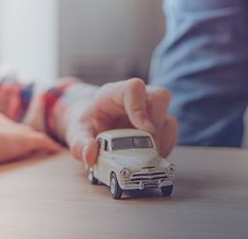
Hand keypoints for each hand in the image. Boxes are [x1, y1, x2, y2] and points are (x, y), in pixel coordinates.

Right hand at [0, 111, 63, 175]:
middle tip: (26, 137)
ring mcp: (14, 130)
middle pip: (14, 127)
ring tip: (45, 144)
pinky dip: (48, 145)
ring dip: (36, 139)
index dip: (0, 130)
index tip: (2, 134)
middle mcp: (0, 122)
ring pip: (29, 134)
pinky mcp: (25, 141)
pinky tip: (55, 149)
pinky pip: (41, 142)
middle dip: (20, 132)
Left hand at [58, 78, 177, 165]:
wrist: (95, 123)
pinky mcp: (159, 124)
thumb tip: (89, 155)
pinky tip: (150, 157)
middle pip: (160, 98)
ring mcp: (151, 111)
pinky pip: (170, 135)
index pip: (134, 88)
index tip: (144, 128)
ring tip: (148, 157)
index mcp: (115, 93)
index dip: (140, 108)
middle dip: (157, 125)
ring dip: (162, 141)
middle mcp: (138, 98)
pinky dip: (164, 148)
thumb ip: (79, 142)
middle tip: (148, 147)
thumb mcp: (77, 131)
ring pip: (169, 118)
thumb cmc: (89, 122)